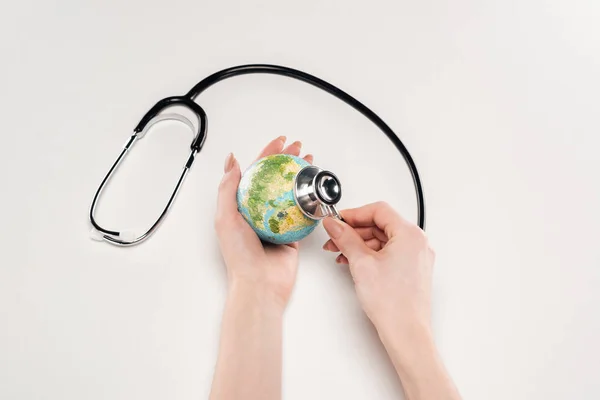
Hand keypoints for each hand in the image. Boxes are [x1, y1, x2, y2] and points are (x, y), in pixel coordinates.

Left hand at [215, 136, 313, 309]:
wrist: (260, 285)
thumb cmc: (240, 256)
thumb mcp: (225, 218)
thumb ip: (228, 188)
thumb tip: (232, 161)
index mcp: (241, 207)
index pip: (255, 173)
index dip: (267, 154)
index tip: (279, 142)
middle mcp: (259, 212)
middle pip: (275, 179)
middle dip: (287, 160)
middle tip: (298, 148)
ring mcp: (276, 223)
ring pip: (290, 193)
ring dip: (300, 176)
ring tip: (310, 163)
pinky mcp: (292, 234)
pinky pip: (303, 213)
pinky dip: (309, 200)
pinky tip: (315, 189)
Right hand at [322, 202, 434, 341]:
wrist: (406, 333)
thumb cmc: (393, 303)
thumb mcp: (361, 263)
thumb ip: (345, 238)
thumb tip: (334, 224)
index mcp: (410, 235)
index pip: (379, 210)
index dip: (354, 213)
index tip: (337, 220)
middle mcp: (417, 243)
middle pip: (380, 224)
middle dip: (354, 231)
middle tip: (334, 237)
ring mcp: (416, 257)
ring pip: (383, 239)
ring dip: (360, 243)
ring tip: (340, 253)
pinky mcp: (412, 270)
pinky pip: (389, 253)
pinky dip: (370, 254)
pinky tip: (354, 262)